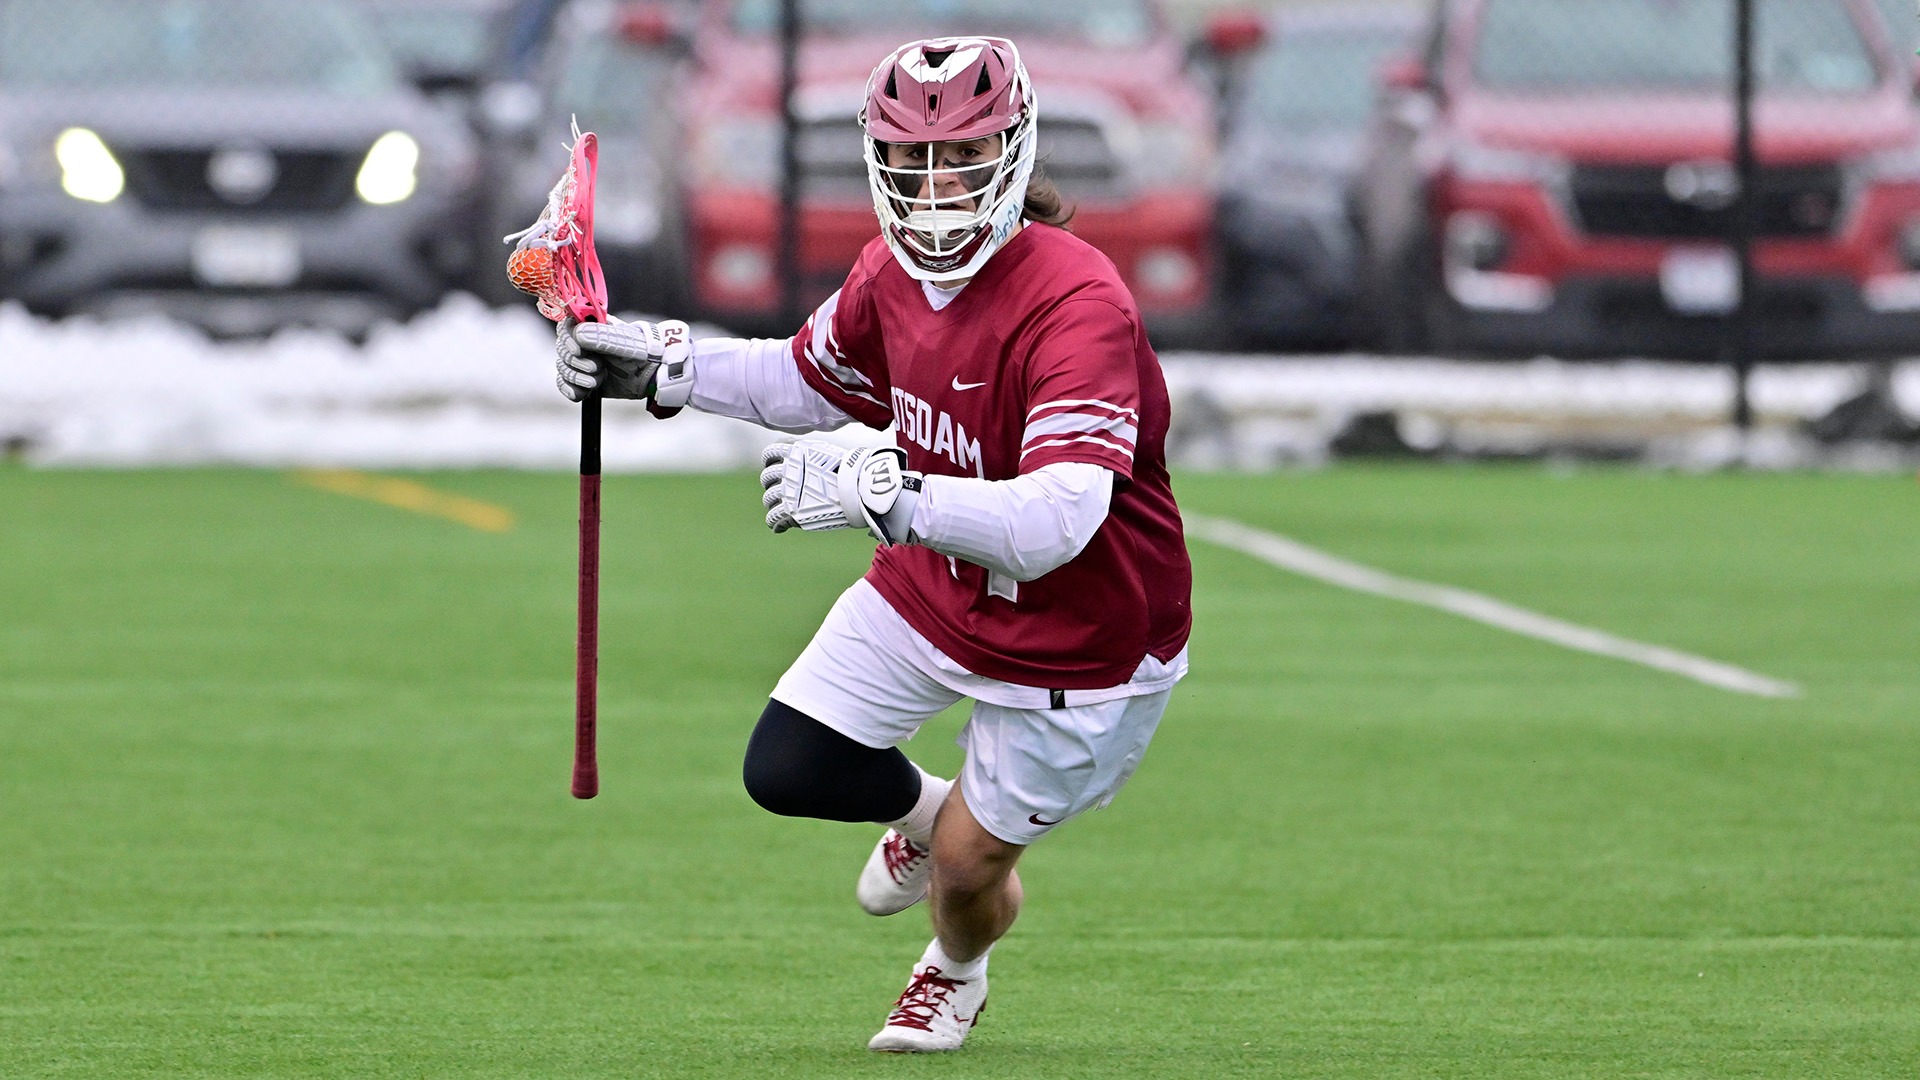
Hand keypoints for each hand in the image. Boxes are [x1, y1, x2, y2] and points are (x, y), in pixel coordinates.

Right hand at [554, 316, 690, 403]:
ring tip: (598, 381)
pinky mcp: (585, 381)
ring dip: (577, 377)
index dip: (567, 338)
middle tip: (597, 368)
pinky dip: (570, 390)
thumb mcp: (625, 343)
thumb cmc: (644, 352)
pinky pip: (566, 385)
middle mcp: (585, 344)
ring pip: (564, 369)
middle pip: (562, 351)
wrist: (656, 375)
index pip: (567, 327)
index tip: (578, 350)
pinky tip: (582, 394)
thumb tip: (578, 333)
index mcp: (593, 327)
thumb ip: (602, 338)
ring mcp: (584, 363)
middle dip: (576, 363)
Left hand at [760, 441, 921, 544]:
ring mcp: (788, 490)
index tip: (774, 467)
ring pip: (769, 499)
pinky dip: (775, 523)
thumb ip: (814, 457)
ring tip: (778, 510)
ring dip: (772, 504)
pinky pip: (774, 518)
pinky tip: (778, 527)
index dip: (770, 462)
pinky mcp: (791, 511)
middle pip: (767, 477)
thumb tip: (814, 460)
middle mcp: (788, 469)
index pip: (770, 454)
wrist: (858, 488)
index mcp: (795, 452)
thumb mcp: (829, 453)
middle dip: (771, 484)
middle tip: (778, 490)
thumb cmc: (852, 470)